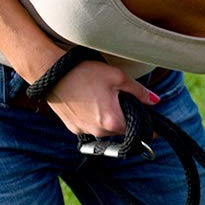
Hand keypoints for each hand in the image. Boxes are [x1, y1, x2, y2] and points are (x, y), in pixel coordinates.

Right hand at [42, 58, 159, 136]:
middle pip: (120, 130)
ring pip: (105, 129)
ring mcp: (85, 132)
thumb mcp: (117, 77)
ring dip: (107, 118)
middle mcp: (99, 132)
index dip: (145, 126)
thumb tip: (155, 101)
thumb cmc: (84, 72)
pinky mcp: (73, 128)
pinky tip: (87, 102)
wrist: (50, 72)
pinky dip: (93, 117)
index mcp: (113, 122)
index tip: (150, 124)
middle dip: (123, 118)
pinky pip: (90, 127)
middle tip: (118, 99)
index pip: (137, 132)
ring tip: (99, 98)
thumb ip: (139, 91)